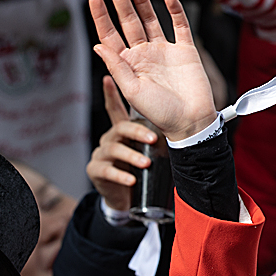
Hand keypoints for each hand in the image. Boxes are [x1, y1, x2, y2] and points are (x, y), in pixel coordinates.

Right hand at [86, 76, 157, 211]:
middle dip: (137, 132)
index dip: (110, 94)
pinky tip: (132, 179)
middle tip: (153, 138)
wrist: (126, 197)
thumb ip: (155, 136)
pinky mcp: (95, 170)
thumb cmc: (140, 169)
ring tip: (145, 163)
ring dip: (132, 156)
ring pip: (114, 150)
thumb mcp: (148, 150)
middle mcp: (109, 139)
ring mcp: (101, 154)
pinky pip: (107, 170)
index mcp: (120, 131)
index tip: (108, 78)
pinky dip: (121, 175)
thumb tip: (180, 126)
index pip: (114, 108)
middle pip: (120, 129)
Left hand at [88, 0, 215, 141]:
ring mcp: (164, 50)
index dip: (102, 16)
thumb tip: (97, 45)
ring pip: (150, 19)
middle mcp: (144, 54)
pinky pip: (179, 25)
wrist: (189, 121)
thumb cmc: (158, 112)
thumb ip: (116, 66)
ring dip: (142, 1)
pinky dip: (174, 10)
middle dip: (119, 1)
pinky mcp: (185, 50)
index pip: (110, 35)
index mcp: (127, 65)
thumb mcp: (131, 90)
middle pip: (128, 21)